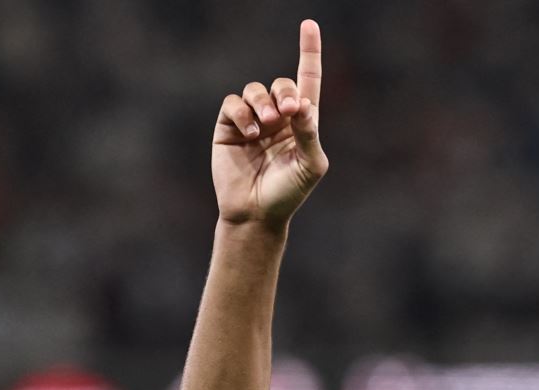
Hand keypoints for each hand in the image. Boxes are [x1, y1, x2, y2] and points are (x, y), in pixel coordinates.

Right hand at [212, 19, 327, 227]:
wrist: (255, 214)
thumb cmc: (288, 194)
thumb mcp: (310, 166)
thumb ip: (310, 134)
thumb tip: (303, 104)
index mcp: (302, 123)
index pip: (307, 80)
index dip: (308, 52)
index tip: (309, 24)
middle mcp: (277, 117)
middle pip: (281, 84)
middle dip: (285, 92)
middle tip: (289, 113)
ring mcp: (252, 120)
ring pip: (255, 90)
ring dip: (263, 103)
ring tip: (267, 125)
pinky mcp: (228, 127)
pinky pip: (233, 103)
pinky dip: (242, 114)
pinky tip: (250, 134)